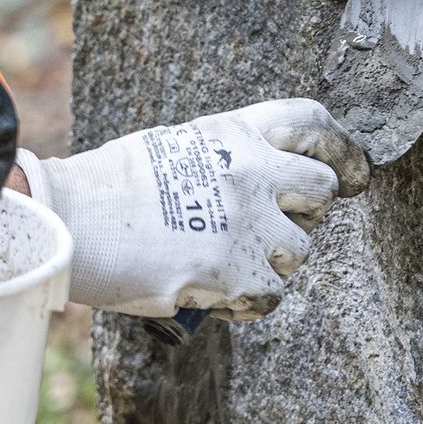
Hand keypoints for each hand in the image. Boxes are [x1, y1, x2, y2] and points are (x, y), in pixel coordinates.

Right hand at [15, 100, 367, 319]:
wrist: (70, 219)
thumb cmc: (113, 186)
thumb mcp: (179, 145)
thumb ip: (231, 155)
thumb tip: (270, 180)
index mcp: (235, 132)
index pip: (311, 122)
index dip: (341, 146)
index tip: (352, 170)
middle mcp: (250, 171)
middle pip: (322, 187)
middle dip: (307, 210)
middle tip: (274, 227)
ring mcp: (246, 222)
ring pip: (299, 250)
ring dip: (271, 261)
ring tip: (224, 262)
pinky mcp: (233, 272)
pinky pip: (270, 294)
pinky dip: (246, 301)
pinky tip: (213, 292)